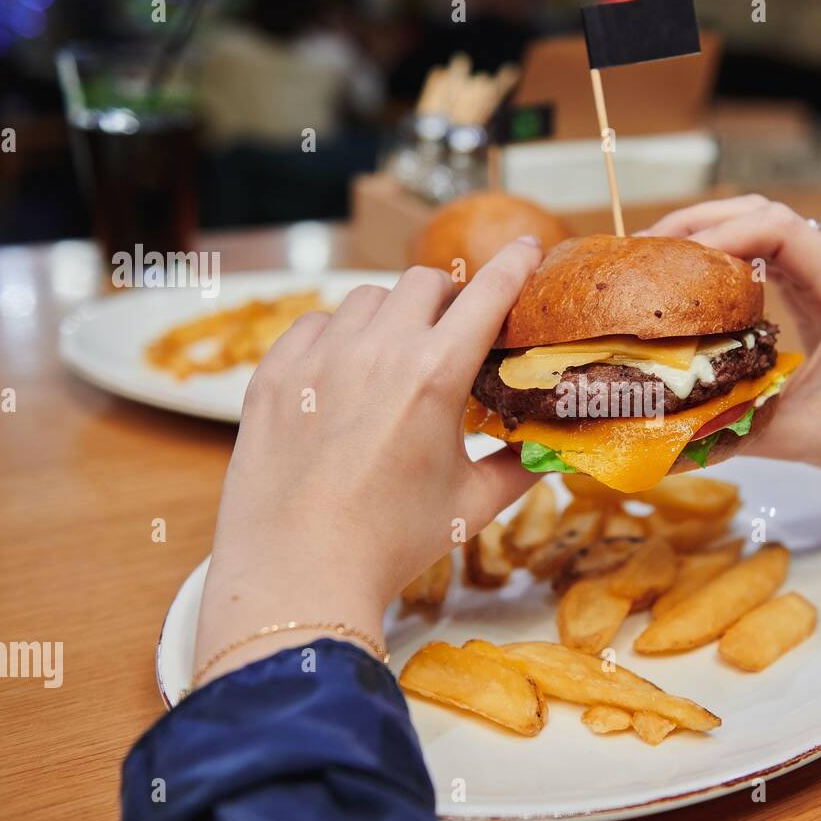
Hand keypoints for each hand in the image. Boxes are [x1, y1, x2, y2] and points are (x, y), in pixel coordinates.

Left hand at [194, 239, 542, 681]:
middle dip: (447, 299)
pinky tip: (343, 374)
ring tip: (394, 357)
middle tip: (452, 334)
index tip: (529, 248)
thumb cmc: (391, 543)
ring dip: (392, 315)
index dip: (514, 266)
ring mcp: (319, 357)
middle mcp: (378, 351)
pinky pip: (314, 324)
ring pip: (367, 298)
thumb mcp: (470, 506)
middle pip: (424, 283)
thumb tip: (546, 455)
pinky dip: (337, 337)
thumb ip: (517, 470)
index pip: (487, 295)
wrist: (298, 573)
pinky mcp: (274, 373)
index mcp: (436, 376)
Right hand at [641, 195, 820, 482]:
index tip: (671, 257)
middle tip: (645, 251)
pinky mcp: (820, 281)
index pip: (782, 230)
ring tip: (657, 255)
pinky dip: (726, 249)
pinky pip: (769, 246)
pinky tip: (689, 272)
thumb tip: (656, 437)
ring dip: (710, 229)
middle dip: (701, 223)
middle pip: (766, 212)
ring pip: (764, 221)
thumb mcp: (791, 437)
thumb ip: (726, 431)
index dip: (722, 233)